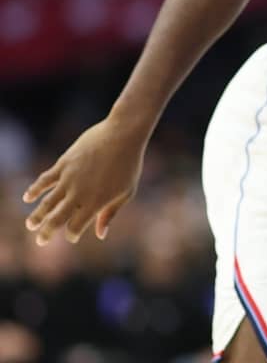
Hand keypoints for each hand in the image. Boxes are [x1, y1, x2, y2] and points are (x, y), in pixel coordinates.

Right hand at [22, 117, 147, 244]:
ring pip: (47, 202)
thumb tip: (101, 235)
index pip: (76, 227)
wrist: (123, 135)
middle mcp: (79, 193)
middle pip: (56, 219)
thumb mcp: (126, 192)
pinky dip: (34, 190)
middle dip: (47, 232)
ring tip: (30, 225)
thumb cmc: (129, 165)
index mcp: (96, 203)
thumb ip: (110, 213)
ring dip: (37, 216)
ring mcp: (69, 178)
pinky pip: (44, 180)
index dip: (73, 234)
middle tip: (41, 241)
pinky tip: (28, 197)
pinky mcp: (63, 164)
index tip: (72, 236)